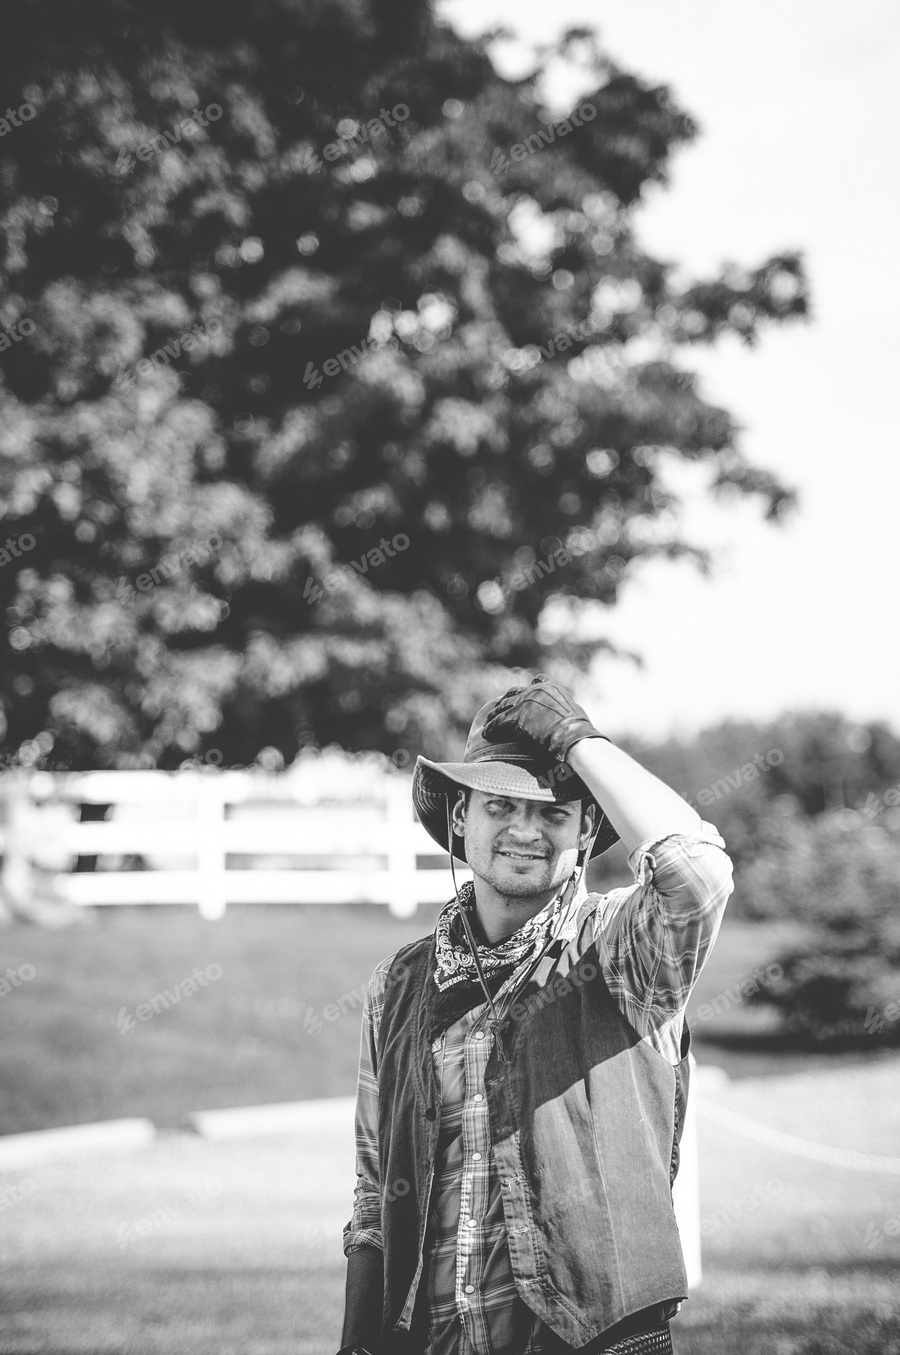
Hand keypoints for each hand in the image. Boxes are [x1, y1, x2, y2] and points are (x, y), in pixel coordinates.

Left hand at [481, 674, 606, 762]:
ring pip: (504, 706)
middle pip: (515, 693)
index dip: (529, 688)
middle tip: (499, 708)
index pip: (537, 681)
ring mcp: (524, 702)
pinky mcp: (516, 717)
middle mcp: (535, 691)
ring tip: (488, 721)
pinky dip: (492, 728)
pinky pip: (499, 722)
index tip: (522, 693)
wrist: (572, 735)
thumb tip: (570, 715)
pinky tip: (486, 734)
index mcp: (551, 687)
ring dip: (495, 714)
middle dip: (506, 701)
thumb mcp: (575, 710)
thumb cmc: (579, 729)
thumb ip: (566, 708)